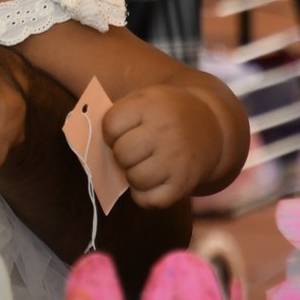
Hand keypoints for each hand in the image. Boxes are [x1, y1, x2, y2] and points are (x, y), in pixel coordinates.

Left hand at [102, 84, 224, 208]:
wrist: (211, 125)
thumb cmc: (163, 113)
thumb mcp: (143, 99)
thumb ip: (116, 116)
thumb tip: (88, 145)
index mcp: (151, 105)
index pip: (111, 125)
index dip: (111, 131)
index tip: (123, 130)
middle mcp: (166, 132)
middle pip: (122, 153)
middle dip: (121, 153)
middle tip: (135, 149)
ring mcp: (177, 160)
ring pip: (135, 178)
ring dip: (133, 174)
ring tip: (144, 163)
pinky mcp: (184, 184)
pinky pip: (150, 200)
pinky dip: (144, 195)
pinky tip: (152, 180)